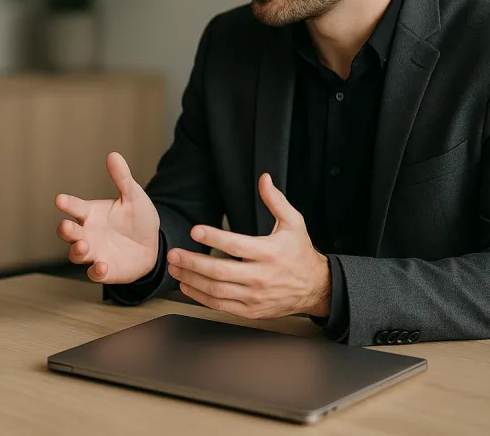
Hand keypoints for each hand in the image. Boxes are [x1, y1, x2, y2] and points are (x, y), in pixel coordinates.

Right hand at [54, 152, 160, 283]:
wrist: (153, 245)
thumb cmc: (138, 219)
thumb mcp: (133, 196)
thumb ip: (122, 179)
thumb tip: (114, 155)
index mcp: (91, 213)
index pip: (75, 207)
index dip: (67, 203)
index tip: (60, 199)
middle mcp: (88, 233)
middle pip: (69, 233)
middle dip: (65, 230)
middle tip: (65, 226)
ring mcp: (94, 253)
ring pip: (76, 254)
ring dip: (77, 251)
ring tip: (84, 246)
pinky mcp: (105, 270)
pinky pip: (94, 273)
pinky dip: (96, 271)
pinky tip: (102, 266)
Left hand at [166, 173, 330, 318]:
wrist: (315, 288)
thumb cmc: (300, 253)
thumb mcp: (293, 223)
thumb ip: (276, 201)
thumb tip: (264, 179)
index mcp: (270, 253)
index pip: (236, 245)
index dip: (214, 237)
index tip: (194, 230)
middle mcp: (261, 277)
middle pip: (220, 271)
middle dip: (193, 262)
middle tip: (173, 253)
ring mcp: (255, 297)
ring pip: (217, 290)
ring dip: (191, 279)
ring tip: (174, 268)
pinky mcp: (251, 311)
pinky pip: (221, 305)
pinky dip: (200, 297)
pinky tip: (187, 285)